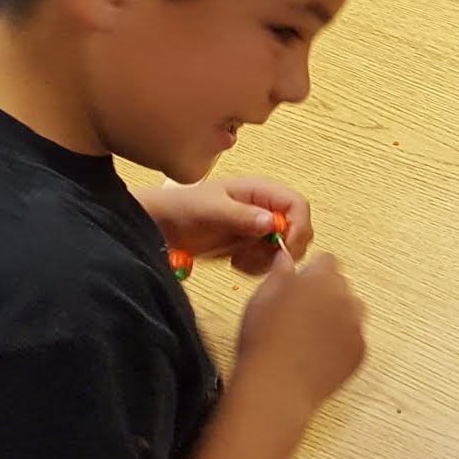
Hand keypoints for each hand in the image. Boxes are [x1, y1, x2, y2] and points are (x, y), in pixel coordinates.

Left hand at [141, 177, 312, 273]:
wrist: (160, 226)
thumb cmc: (182, 208)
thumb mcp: (210, 210)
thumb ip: (241, 215)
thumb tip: (272, 222)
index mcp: (260, 190)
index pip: (297, 206)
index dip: (298, 228)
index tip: (283, 249)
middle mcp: (264, 207)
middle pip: (298, 229)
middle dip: (284, 249)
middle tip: (259, 259)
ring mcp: (259, 228)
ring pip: (286, 249)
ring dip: (268, 261)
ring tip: (240, 260)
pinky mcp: (251, 245)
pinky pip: (270, 261)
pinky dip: (258, 268)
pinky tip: (236, 264)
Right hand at [236, 253, 365, 414]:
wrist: (277, 385)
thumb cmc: (264, 343)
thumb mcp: (261, 298)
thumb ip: (279, 273)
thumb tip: (285, 259)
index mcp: (319, 279)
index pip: (327, 261)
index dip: (313, 272)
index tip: (303, 282)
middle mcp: (343, 298)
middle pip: (341, 286)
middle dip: (325, 294)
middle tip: (300, 313)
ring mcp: (354, 325)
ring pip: (352, 311)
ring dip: (337, 316)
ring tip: (309, 335)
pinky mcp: (359, 351)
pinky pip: (354, 339)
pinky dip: (341, 343)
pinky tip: (317, 353)